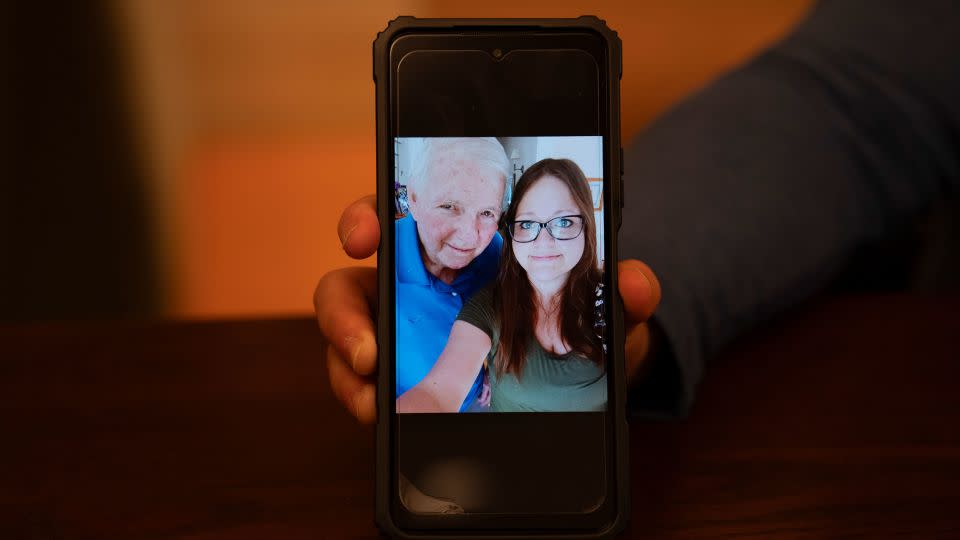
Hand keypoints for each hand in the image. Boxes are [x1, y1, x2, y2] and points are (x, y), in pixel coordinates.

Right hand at [314, 195, 661, 422]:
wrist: (581, 382)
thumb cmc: (577, 326)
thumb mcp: (601, 307)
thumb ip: (621, 293)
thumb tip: (635, 283)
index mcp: (457, 253)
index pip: (399, 220)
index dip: (367, 216)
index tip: (364, 235)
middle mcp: (418, 290)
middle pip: (351, 284)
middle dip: (342, 312)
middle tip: (366, 349)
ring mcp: (404, 336)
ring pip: (350, 339)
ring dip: (347, 368)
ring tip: (374, 401)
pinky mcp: (404, 379)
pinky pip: (365, 386)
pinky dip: (364, 400)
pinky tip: (381, 417)